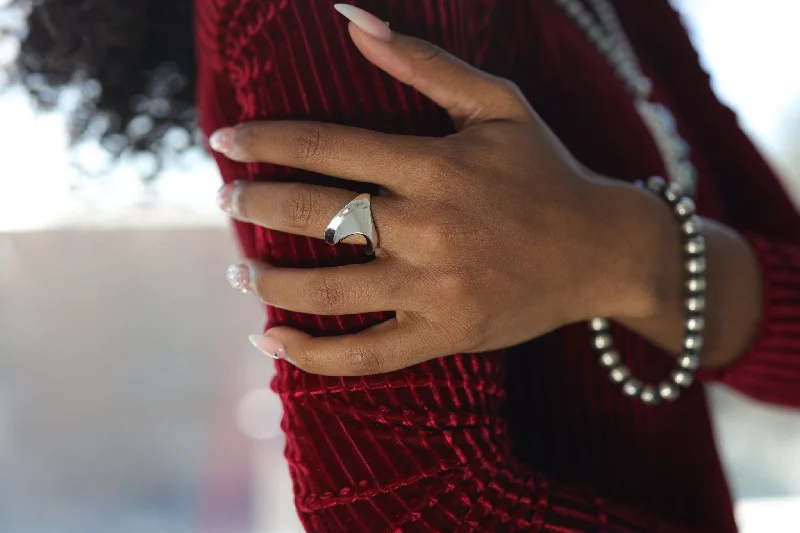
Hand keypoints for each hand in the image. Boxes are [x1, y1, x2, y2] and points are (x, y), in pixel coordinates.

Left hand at [211, 7, 660, 374]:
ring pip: (326, 289)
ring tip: (239, 273)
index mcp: (434, 165)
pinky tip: (271, 342)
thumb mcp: (498, 102)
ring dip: (267, 282)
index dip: (261, 141)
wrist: (603, 250)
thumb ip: (424, 61)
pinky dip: (311, 354)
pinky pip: (365, 354)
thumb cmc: (546, 171)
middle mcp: (428, 227)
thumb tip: (350, 18)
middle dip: (252, 208)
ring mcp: (435, 288)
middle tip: (226, 204)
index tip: (223, 144)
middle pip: (313, 216)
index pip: (323, 146)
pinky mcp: (445, 334)